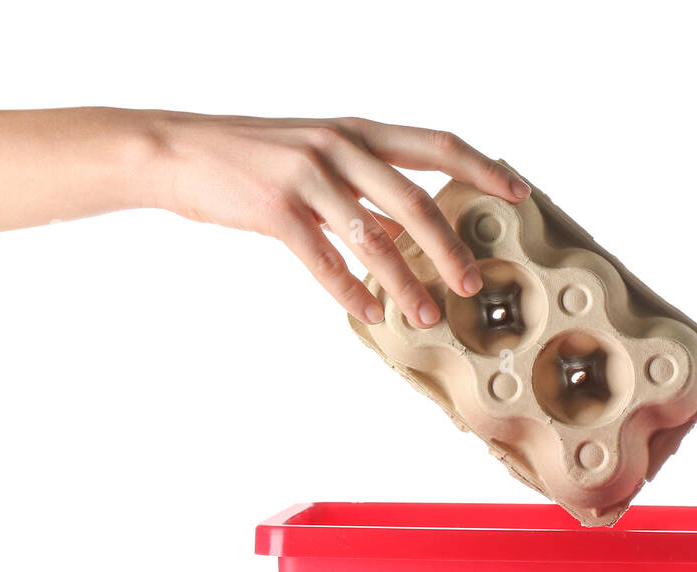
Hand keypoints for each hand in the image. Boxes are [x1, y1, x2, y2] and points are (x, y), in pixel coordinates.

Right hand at [148, 114, 529, 326]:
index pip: (437, 144)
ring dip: (404, 281)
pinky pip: (324, 258)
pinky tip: (369, 313)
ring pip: (373, 235)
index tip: (519, 194)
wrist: (178, 150)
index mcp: (358, 131)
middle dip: (450, 246)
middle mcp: (339, 145)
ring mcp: (306, 174)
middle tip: (472, 284)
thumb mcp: (318, 158)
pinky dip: (350, 291)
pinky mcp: (274, 206)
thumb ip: (364, 188)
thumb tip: (407, 229)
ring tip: (424, 315)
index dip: (483, 168)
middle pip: (415, 198)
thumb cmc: (253, 160)